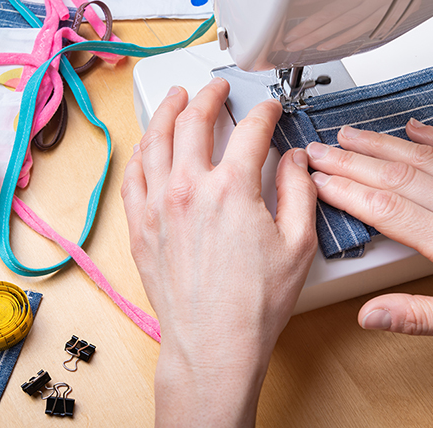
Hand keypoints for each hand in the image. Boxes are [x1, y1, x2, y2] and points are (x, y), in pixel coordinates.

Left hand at [121, 78, 317, 425]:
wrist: (214, 344)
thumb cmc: (254, 304)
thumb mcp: (299, 245)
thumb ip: (299, 191)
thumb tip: (295, 160)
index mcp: (232, 188)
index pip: (250, 130)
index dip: (264, 112)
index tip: (268, 109)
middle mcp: (189, 188)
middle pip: (193, 122)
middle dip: (209, 96)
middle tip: (216, 88)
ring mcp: (158, 205)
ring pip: (155, 139)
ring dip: (167, 111)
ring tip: (176, 98)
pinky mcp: (140, 226)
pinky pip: (133, 175)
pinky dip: (141, 151)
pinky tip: (146, 144)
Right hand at [306, 119, 432, 350]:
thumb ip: (418, 317)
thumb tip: (370, 315)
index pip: (385, 209)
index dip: (345, 192)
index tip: (316, 181)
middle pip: (396, 176)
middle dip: (350, 161)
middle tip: (317, 150)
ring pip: (423, 158)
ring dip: (380, 144)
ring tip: (349, 134)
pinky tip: (414, 127)